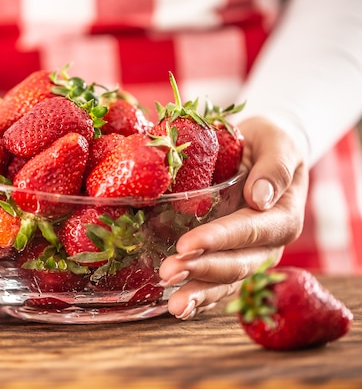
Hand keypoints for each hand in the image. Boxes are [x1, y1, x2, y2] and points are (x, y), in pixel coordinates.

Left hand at [158, 116, 309, 319]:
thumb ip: (274, 166)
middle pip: (236, 264)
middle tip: (168, 272)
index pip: (249, 231)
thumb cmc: (268, 142)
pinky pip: (217, 284)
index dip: (219, 239)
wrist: (261, 151)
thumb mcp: (276, 141)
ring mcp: (248, 256)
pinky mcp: (230, 260)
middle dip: (201, 271)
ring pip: (226, 282)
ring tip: (173, 306)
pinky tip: (177, 308)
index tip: (187, 244)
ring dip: (199, 294)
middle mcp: (268, 244)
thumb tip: (260, 197)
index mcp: (282, 216)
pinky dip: (199, 297)